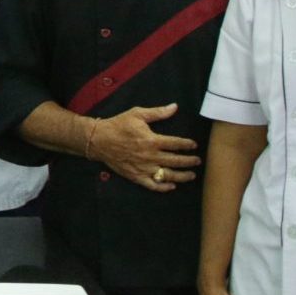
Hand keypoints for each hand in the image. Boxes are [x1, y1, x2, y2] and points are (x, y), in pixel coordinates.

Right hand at [85, 104, 201, 191]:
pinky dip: (163, 187)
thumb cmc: (118, 125)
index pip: (176, 144)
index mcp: (152, 140)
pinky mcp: (135, 176)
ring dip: (182, 176)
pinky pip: (152, 185)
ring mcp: (143, 168)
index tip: (194, 145)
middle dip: (189, 161)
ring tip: (191, 175)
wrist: (98, 140)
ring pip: (168, 175)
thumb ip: (157, 112)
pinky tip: (171, 186)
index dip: (187, 144)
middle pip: (175, 161)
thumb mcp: (137, 114)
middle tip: (197, 161)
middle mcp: (150, 156)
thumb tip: (175, 107)